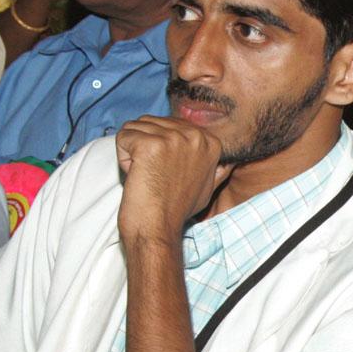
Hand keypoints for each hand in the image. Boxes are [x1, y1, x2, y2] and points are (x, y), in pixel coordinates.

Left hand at [115, 117, 231, 244]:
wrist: (158, 229)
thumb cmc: (177, 209)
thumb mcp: (208, 188)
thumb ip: (216, 169)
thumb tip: (229, 162)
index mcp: (210, 141)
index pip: (169, 124)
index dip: (162, 149)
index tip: (169, 172)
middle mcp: (195, 135)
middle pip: (151, 122)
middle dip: (145, 147)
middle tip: (156, 176)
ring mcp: (173, 139)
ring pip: (134, 128)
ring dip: (132, 152)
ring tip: (146, 175)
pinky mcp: (150, 145)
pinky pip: (123, 137)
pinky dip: (122, 158)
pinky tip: (136, 175)